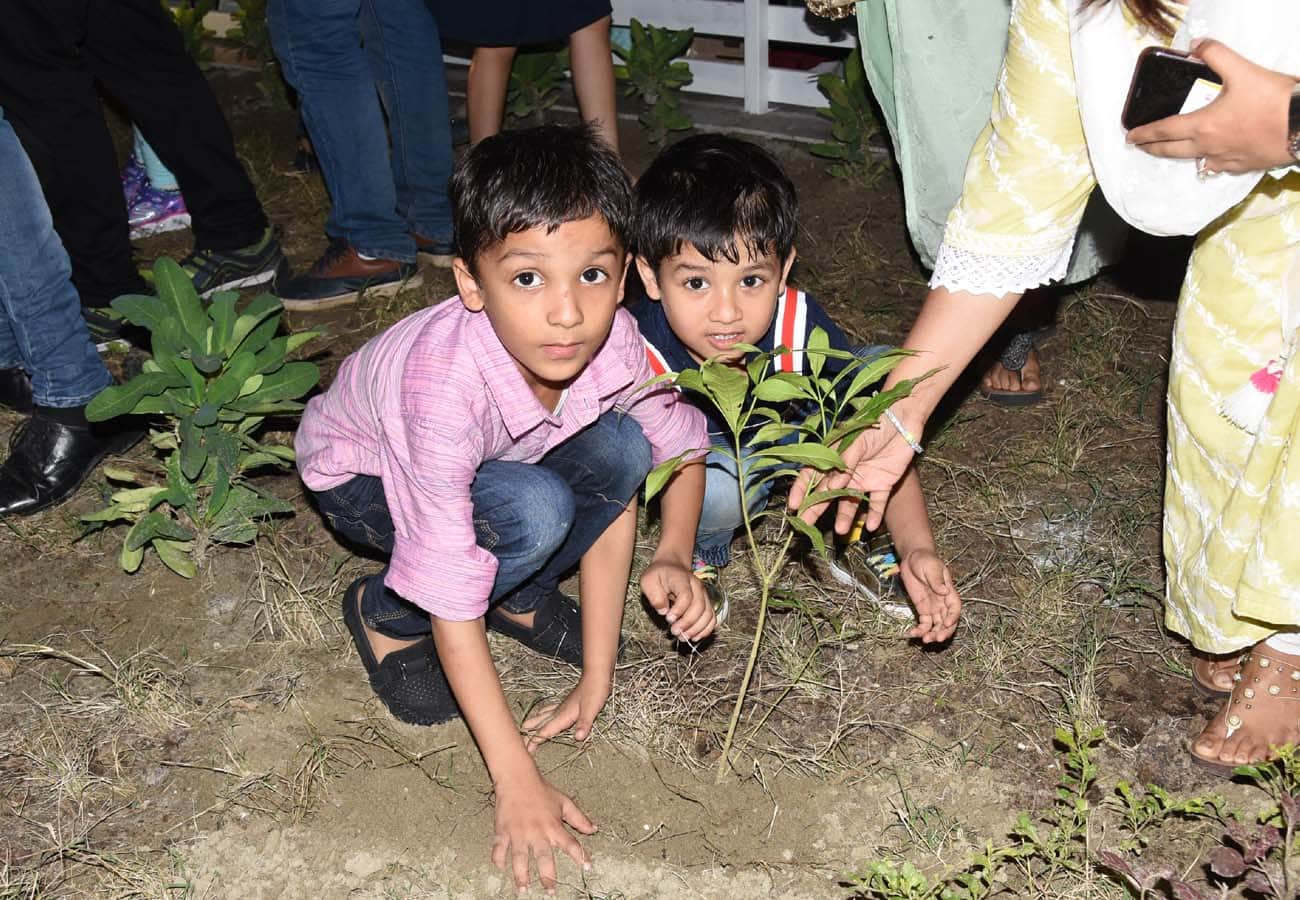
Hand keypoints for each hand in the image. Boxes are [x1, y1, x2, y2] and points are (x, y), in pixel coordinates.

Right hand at [492, 773, 595, 892]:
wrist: (517, 778)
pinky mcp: (503, 831)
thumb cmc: (542, 790)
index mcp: (553, 826)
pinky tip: (500, 869)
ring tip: (523, 889)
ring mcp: (519, 833)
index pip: (570, 844)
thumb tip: (594, 829)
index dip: (581, 856)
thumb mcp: (564, 802)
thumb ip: (579, 818)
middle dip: (547, 876)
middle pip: (543, 858)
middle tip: (550, 891)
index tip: (588, 867)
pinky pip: (499, 849)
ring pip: (520, 858)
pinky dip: (498, 859)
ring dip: (521, 875)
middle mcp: (537, 832)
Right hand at [523, 673, 612, 751]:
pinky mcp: (565, 703)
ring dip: (532, 724)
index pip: (544, 731)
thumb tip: (578, 738)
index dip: (534, 741)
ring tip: (523, 730)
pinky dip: (541, 714)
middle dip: (528, 734)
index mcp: (562, 715)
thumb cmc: (595, 692)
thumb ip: (584, 723)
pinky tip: (541, 713)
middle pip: (538, 724)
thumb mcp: (592, 709)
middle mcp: (558, 711)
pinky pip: (548, 710)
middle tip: (519, 744)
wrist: (596, 675)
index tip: (525, 752)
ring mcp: (560, 706)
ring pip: (541, 716)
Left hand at [640, 558, 715, 642]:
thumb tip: (663, 611)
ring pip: (708, 614)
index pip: (686, 595)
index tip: (669, 619)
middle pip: (699, 606)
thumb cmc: (659, 575)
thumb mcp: (648, 581)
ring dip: (697, 629)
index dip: (679, 610)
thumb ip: (654, 595)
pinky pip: (712, 618)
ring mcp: (703, 595)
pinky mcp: (706, 603)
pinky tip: (694, 637)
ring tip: (683, 637)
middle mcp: (697, 586)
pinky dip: (705, 629)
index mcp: (682, 579)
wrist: (671, 567)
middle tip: (675, 631)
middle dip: (688, 622)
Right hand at [788, 424, 915, 534]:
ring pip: (851, 501)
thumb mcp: (856, 441)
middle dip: (816, 509)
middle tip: (806, 525)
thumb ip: (845, 464)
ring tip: (840, 530)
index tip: (794, 505)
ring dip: (845, 516)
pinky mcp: (883, 483)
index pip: (812, 475)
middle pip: (828, 493)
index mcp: (834, 456)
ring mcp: (864, 478)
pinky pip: (877, 502)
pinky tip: (871, 526)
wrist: (906, 418)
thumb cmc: (877, 422)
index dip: (801, 490)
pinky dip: (875, 514)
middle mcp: (846, 470)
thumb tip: (832, 487)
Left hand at [898, 548, 959, 642]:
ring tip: (925, 640)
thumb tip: (944, 591)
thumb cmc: (925, 560)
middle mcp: (943, 602)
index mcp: (949, 592)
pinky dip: (920, 630)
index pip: (955, 608)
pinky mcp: (922, 609)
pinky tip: (914, 634)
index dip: (953, 617)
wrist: (912, 559)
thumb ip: (937, 580)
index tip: (946, 623)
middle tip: (936, 639)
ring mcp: (933, 607)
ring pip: (937, 625)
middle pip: (947, 621)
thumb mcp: (931, 567)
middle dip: (944, 631)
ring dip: (932, 634)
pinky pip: (924, 623)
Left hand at [1126, 39, 1297, 172]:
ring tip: (1173, 150)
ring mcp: (1225, 159)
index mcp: (1202, 126)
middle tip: (1141, 147)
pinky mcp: (1243, 165)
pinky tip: (1210, 157)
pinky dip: (1208, 161)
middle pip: (1171, 151)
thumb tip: (1196, 44)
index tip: (1130, 137)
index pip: (1163, 131)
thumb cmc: (1274, 101)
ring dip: (1179, 155)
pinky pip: (1217, 166)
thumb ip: (1216, 54)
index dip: (1144, 134)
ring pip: (1193, 160)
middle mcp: (1208, 147)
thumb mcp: (1242, 70)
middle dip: (1153, 148)